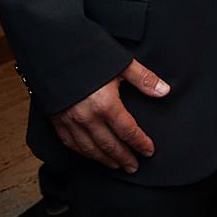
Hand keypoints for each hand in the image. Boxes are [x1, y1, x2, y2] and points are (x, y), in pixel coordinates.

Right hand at [49, 58, 168, 172]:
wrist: (51, 49)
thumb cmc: (88, 53)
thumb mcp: (121, 63)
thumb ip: (144, 79)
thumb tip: (165, 91)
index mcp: (106, 105)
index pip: (128, 132)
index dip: (140, 143)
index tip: (149, 151)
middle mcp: (86, 117)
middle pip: (109, 145)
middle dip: (123, 158)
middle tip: (134, 167)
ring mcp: (69, 120)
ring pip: (89, 148)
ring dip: (103, 159)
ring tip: (115, 165)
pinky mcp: (55, 119)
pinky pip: (70, 142)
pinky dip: (82, 152)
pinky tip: (89, 154)